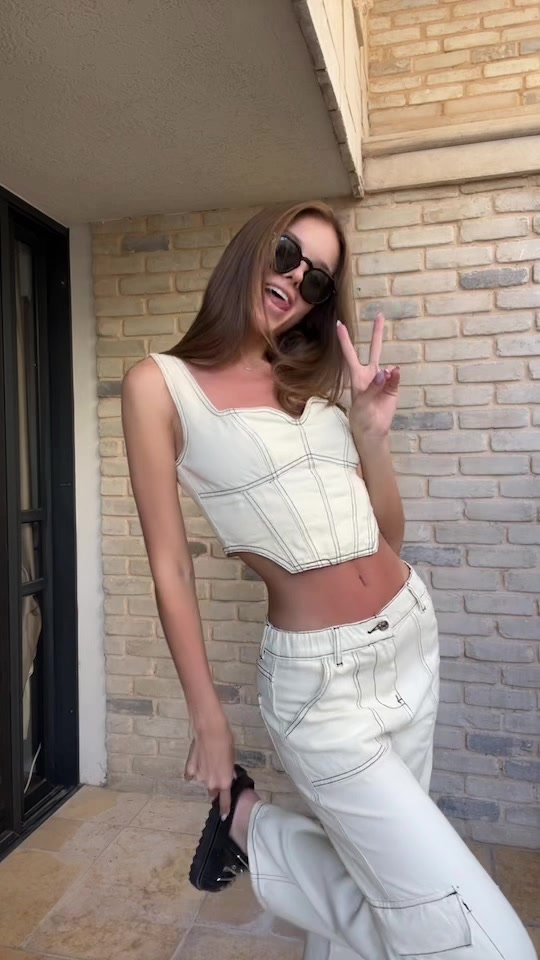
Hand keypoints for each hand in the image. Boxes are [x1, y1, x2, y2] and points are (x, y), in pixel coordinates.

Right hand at [184, 713, 235, 817]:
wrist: (210, 731)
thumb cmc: (226, 742)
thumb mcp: (232, 758)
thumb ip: (229, 771)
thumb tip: (229, 776)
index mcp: (224, 782)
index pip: (224, 801)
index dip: (225, 809)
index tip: (224, 815)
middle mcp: (210, 783)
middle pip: (213, 790)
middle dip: (215, 784)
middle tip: (218, 771)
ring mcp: (198, 777)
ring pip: (203, 780)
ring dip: (205, 775)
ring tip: (209, 759)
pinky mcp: (189, 769)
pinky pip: (192, 774)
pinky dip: (194, 770)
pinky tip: (197, 759)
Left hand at [337, 313, 399, 439]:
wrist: (373, 430)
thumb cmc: (362, 416)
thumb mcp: (363, 402)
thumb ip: (374, 386)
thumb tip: (387, 371)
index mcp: (357, 376)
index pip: (350, 354)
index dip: (344, 339)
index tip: (339, 324)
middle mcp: (370, 374)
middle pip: (374, 349)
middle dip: (377, 333)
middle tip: (380, 315)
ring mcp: (383, 380)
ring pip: (388, 367)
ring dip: (389, 372)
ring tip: (387, 379)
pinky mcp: (393, 388)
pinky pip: (395, 379)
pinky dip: (395, 378)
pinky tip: (394, 377)